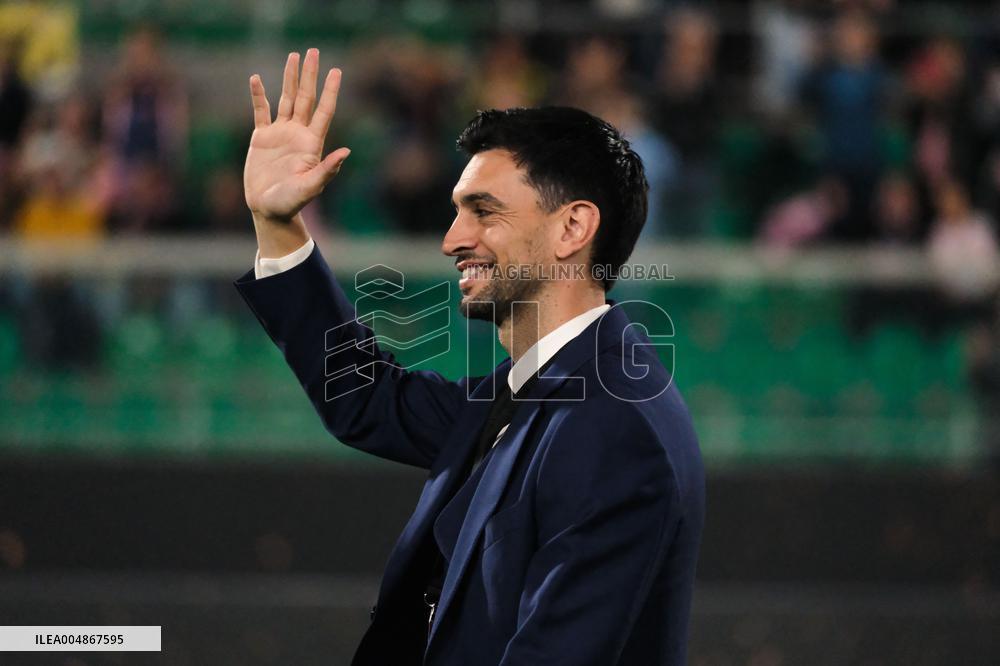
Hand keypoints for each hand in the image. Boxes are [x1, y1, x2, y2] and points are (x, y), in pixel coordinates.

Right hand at [244, 49, 349, 225]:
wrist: (268, 209)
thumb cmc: (291, 202)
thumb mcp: (311, 186)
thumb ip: (327, 169)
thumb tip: (347, 152)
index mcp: (312, 143)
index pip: (324, 110)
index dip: (330, 90)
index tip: (336, 70)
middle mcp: (298, 134)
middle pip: (306, 98)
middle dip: (310, 75)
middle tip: (313, 51)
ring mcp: (280, 134)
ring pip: (286, 99)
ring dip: (290, 78)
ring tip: (293, 56)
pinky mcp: (261, 138)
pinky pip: (260, 111)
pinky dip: (258, 95)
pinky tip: (256, 79)